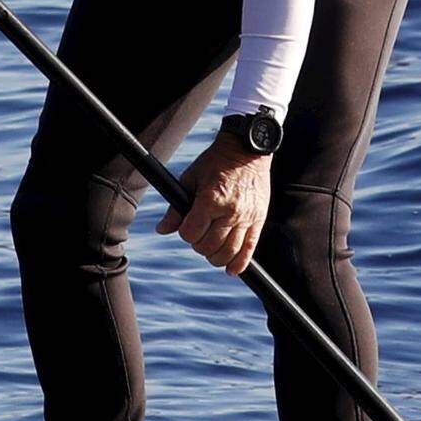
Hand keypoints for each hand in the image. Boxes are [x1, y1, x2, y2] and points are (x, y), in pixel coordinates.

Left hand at [163, 139, 269, 274]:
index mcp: (211, 200)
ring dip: (215, 257)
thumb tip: (162, 229)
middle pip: (208, 246)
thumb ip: (176, 208)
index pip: (191, 233)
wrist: (246, 151)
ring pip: (228, 253)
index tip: (186, 226)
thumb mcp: (190, 179)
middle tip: (199, 234)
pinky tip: (230, 269)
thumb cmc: (215, 162)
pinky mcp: (258, 221)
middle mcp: (230, 212)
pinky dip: (239, 264)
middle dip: (198, 244)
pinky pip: (249, 250)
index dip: (185, 233)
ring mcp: (247, 218)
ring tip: (211, 248)